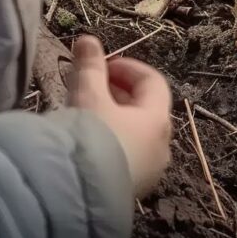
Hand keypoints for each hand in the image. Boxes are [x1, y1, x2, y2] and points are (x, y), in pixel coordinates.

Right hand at [69, 35, 171, 196]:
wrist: (76, 197)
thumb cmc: (88, 139)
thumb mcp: (87, 97)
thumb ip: (90, 67)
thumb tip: (88, 40)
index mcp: (157, 121)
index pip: (153, 82)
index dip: (128, 68)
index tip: (103, 64)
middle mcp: (160, 147)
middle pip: (146, 109)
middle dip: (118, 92)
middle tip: (91, 85)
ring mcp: (148, 171)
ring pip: (135, 134)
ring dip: (114, 117)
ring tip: (84, 112)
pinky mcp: (131, 189)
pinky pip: (126, 156)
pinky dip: (111, 140)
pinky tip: (86, 142)